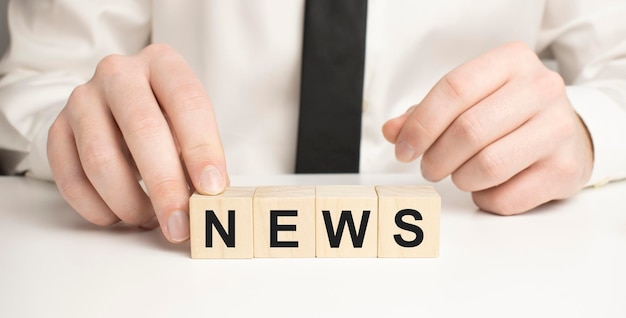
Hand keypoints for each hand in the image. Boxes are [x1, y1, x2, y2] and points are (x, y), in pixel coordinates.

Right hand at [47, 44, 228, 241]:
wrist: (117, 104)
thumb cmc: (166, 118)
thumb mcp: (190, 125)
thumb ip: (200, 157)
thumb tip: (208, 201)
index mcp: (162, 64)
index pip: (187, 102)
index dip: (202, 149)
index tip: (212, 189)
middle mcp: (119, 73)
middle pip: (142, 130)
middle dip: (165, 185)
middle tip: (180, 224)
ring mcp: (82, 99)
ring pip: (100, 159)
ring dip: (129, 202)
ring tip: (150, 220)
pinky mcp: (57, 129)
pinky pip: (71, 178)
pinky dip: (97, 208)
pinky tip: (118, 216)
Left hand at [383, 42, 592, 214]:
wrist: (568, 135)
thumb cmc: (509, 115)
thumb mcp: (471, 100)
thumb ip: (427, 113)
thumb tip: (393, 131)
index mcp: (512, 61)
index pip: (455, 89)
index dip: (421, 124)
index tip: (404, 148)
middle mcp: (541, 89)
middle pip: (468, 130)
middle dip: (436, 157)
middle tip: (429, 168)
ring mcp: (558, 128)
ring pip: (487, 165)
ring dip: (460, 179)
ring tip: (459, 175)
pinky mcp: (564, 169)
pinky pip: (507, 197)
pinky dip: (485, 199)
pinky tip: (487, 188)